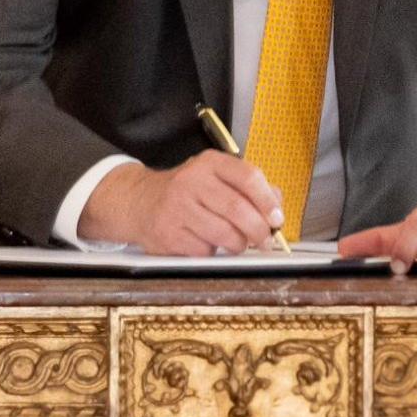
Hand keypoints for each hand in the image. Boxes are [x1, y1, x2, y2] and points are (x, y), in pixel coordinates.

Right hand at [81, 152, 282, 255]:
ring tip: (238, 244)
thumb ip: (248, 188)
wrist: (139, 202)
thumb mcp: (215, 179)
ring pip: (223, 234)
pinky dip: (213, 253)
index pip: (247, 176)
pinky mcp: (167, 233)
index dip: (267, 200)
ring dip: (238, 245)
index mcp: (209, 163)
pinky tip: (207, 244)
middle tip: (265, 240)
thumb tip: (276, 205)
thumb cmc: (187, 193)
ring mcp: (177, 207)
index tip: (276, 218)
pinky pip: (204, 250)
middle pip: (237, 208)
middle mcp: (191, 181)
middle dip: (258, 230)